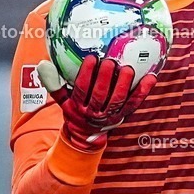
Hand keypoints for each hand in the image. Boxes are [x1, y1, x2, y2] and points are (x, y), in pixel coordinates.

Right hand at [36, 55, 155, 150]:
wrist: (87, 135)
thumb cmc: (76, 110)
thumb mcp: (62, 100)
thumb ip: (53, 83)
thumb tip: (43, 64)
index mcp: (78, 107)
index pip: (81, 90)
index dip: (86, 75)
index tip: (91, 58)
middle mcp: (94, 113)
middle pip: (100, 96)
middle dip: (105, 78)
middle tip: (110, 62)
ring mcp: (110, 115)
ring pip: (117, 101)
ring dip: (123, 85)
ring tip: (127, 69)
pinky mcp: (123, 115)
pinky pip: (134, 103)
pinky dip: (143, 91)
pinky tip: (150, 77)